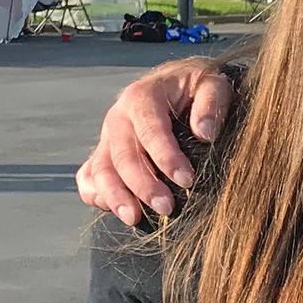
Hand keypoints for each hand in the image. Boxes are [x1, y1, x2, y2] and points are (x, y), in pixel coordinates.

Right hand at [76, 62, 233, 224]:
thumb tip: (205, 132)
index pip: (149, 129)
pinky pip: (89, 176)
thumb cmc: (196, 87)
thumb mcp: (212, 84)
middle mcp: (118, 117)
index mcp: (142, 97)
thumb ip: (211, 103)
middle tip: (167, 208)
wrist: (177, 83)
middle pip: (122, 155)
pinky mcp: (104, 153)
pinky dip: (96, 194)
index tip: (187, 180)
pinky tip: (114, 210)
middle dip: (142, 185)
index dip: (166, 157)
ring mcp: (107, 137)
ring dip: (115, 196)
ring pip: (101, 169)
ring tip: (135, 219)